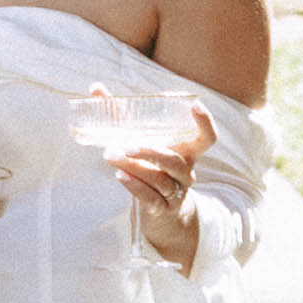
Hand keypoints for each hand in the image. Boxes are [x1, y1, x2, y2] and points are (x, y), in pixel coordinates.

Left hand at [90, 113, 206, 257]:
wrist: (163, 215)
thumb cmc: (152, 169)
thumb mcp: (142, 143)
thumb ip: (120, 116)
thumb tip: (96, 88)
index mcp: (187, 152)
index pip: (207, 138)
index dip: (205, 122)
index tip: (195, 105)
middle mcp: (186, 171)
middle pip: (174, 160)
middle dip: (150, 151)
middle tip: (126, 144)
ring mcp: (177, 192)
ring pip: (160, 179)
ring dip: (135, 167)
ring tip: (111, 157)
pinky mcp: (163, 209)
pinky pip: (151, 198)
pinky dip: (135, 186)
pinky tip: (120, 176)